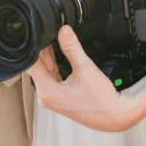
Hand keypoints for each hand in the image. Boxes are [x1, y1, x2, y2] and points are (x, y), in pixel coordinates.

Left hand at [27, 26, 145, 131]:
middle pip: (37, 66)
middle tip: (52, 32)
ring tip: (57, 40)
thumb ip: (72, 47)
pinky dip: (55, 64)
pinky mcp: (59, 96)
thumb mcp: (85, 67)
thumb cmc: (101, 100)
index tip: (40, 33)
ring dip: (50, 56)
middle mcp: (46, 96)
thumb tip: (63, 30)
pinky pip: (52, 76)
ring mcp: (52, 97)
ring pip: (45, 70)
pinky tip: (61, 54)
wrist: (114, 115)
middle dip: (43, 49)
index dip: (34, 46)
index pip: (31, 63)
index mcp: (47, 91)